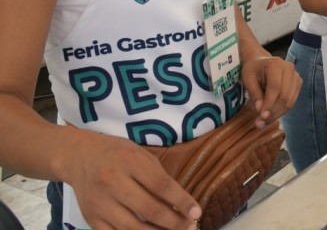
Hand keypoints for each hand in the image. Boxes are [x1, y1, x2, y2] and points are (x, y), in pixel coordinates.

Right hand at [63, 131, 201, 228]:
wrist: (80, 156)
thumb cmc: (118, 153)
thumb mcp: (141, 155)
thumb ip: (158, 177)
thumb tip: (181, 204)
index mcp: (130, 161)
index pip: (161, 185)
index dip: (181, 201)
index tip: (196, 213)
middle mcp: (113, 181)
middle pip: (149, 209)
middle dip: (174, 222)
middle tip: (190, 227)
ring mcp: (99, 203)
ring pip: (132, 228)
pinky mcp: (90, 218)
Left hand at [241, 56, 302, 126]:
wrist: (260, 62)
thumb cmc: (252, 70)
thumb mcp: (248, 79)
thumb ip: (254, 93)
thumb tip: (260, 110)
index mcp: (276, 64)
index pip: (275, 88)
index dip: (269, 104)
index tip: (261, 117)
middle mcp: (289, 68)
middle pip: (284, 96)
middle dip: (273, 112)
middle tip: (260, 123)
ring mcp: (296, 76)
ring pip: (290, 101)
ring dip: (278, 114)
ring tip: (264, 122)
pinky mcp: (298, 83)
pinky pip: (292, 101)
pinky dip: (282, 110)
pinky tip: (272, 115)